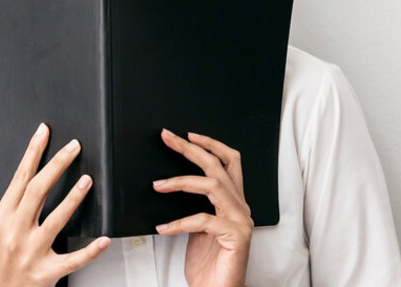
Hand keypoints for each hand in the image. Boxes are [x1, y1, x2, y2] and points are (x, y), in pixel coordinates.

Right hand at [0, 123, 110, 286]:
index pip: (20, 179)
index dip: (33, 153)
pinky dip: (89, 250)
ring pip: (55, 221)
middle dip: (56, 165)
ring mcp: (31, 253)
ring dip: (73, 198)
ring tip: (87, 180)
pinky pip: (72, 259)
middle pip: (37, 191)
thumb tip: (32, 178)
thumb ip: (15, 207)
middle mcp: (15, 233)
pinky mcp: (46, 272)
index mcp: (3, 219)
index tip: (44, 133)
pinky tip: (103, 240)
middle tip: (73, 147)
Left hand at [154, 129, 253, 286]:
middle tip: (169, 139)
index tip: (187, 135)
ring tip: (159, 185)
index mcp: (234, 202)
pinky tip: (164, 227)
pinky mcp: (235, 236)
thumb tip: (170, 185)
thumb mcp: (197, 229)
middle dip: (191, 149)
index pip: (229, 162)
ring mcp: (240, 220)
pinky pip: (204, 220)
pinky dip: (180, 222)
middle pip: (219, 166)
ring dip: (181, 182)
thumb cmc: (209, 265)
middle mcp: (240, 207)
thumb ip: (194, 206)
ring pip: (212, 186)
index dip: (210, 145)